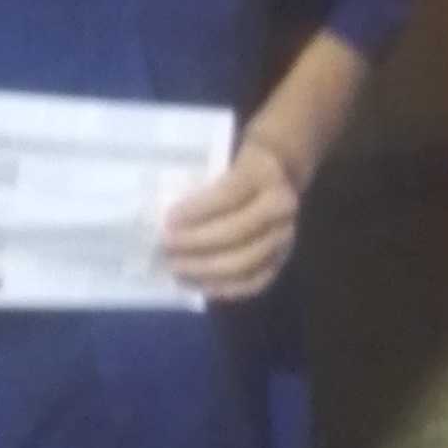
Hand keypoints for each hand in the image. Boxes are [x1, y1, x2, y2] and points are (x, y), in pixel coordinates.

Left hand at [159, 136, 302, 302]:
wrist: (279, 175)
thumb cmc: (238, 168)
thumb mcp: (225, 160)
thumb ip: (200, 183)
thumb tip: (163, 214)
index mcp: (265, 173)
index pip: (228, 195)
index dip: (197, 210)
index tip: (168, 219)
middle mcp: (281, 207)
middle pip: (236, 232)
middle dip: (196, 243)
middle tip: (166, 247)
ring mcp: (284, 237)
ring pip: (244, 262)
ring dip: (204, 269)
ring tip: (176, 268)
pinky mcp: (281, 260)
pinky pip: (253, 282)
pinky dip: (223, 287)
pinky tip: (197, 284)